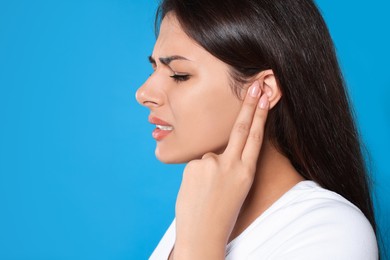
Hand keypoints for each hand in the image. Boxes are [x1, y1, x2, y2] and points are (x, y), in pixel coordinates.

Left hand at [173, 81, 269, 258]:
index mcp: (246, 172)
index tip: (263, 96)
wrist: (202, 234)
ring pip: (210, 155)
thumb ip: (229, 164)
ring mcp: (212, 164)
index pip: (255, 137)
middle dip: (248, 105)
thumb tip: (217, 151)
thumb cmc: (221, 213)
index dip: (260, 115)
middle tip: (254, 84)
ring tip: (206, 192)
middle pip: (241, 129)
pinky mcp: (194, 165)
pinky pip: (196, 163)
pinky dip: (197, 174)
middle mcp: (232, 165)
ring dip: (207, 170)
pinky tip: (196, 190)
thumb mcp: (234, 187)